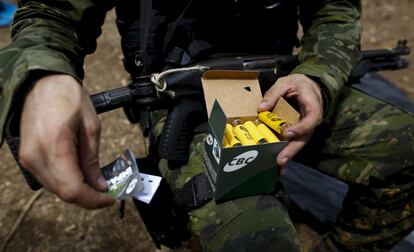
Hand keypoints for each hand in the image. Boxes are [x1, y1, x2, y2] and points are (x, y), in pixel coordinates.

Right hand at [19, 74, 114, 208]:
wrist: (42, 82)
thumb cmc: (68, 97)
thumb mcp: (91, 127)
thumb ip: (93, 160)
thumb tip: (99, 184)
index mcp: (54, 147)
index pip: (73, 190)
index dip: (94, 200)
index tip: (110, 199)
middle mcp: (36, 157)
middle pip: (63, 193)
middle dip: (88, 197)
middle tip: (107, 193)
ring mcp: (28, 158)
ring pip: (55, 189)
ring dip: (77, 190)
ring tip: (96, 183)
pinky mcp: (26, 157)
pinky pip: (47, 179)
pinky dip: (65, 182)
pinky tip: (80, 175)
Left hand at [258, 74, 322, 170]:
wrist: (308, 85)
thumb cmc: (298, 83)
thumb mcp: (286, 82)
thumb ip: (274, 93)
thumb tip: (261, 108)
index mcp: (312, 105)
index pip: (311, 119)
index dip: (301, 128)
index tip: (287, 133)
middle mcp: (311, 119)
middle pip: (305, 137)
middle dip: (292, 150)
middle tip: (281, 160)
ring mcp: (305, 127)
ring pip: (299, 142)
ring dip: (289, 154)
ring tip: (278, 164)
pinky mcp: (298, 130)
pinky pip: (293, 141)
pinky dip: (286, 150)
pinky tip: (277, 160)